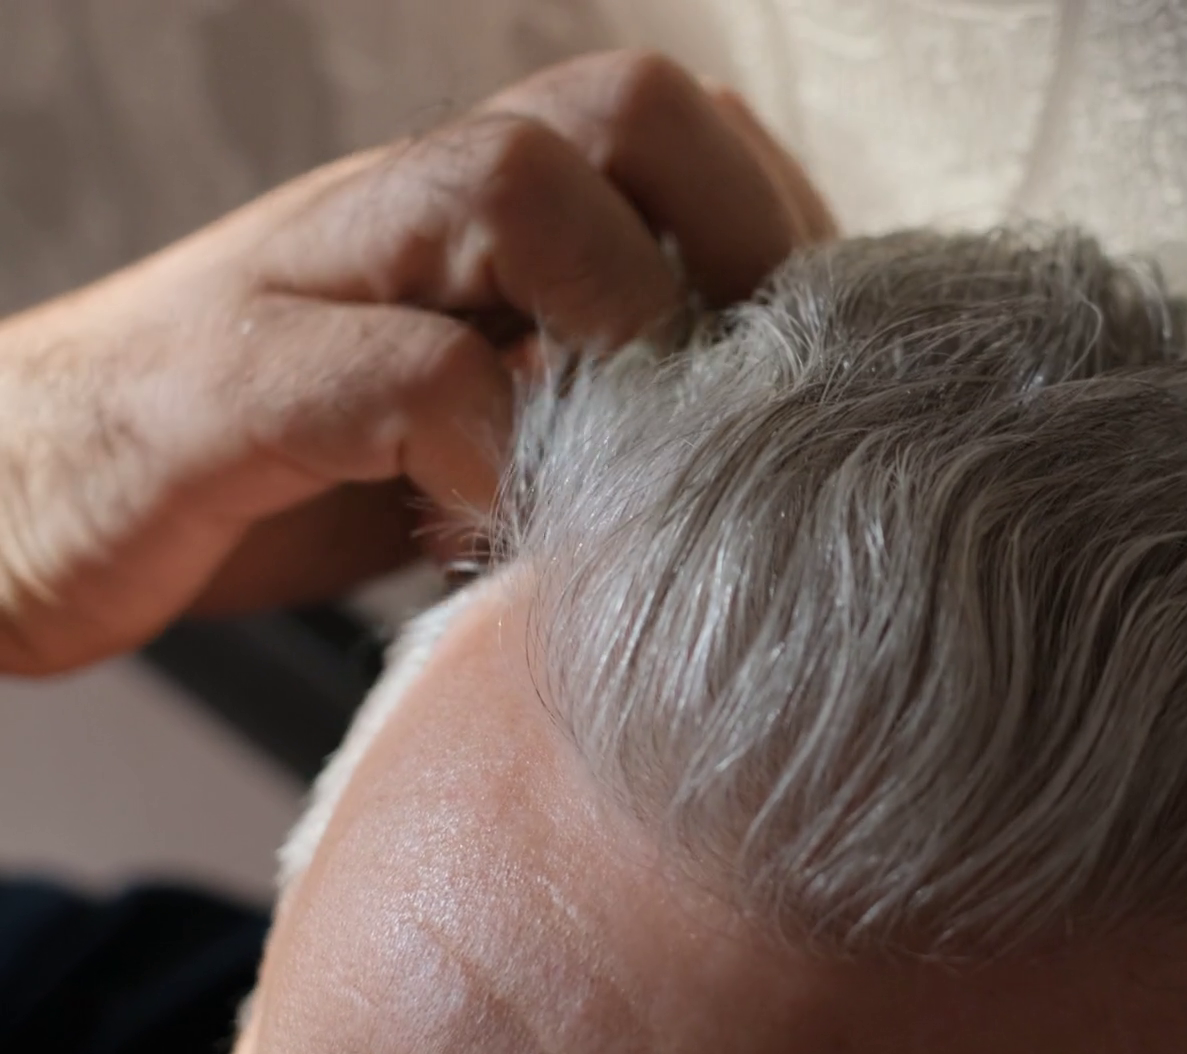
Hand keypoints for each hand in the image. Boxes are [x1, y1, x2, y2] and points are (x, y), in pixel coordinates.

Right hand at [0, 52, 834, 674]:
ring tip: (640, 449)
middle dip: (733, 233)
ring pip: (505, 182)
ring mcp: (311, 277)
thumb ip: (578, 406)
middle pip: (619, 106)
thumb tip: (750, 459)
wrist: (9, 496)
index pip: (678, 128)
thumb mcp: (460, 423)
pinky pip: (393, 372)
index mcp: (472, 212)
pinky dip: (485, 449)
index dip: (778, 225)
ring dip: (621, 315)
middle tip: (751, 388)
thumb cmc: (272, 467)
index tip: (817, 356)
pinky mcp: (225, 388)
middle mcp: (404, 210)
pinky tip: (500, 526)